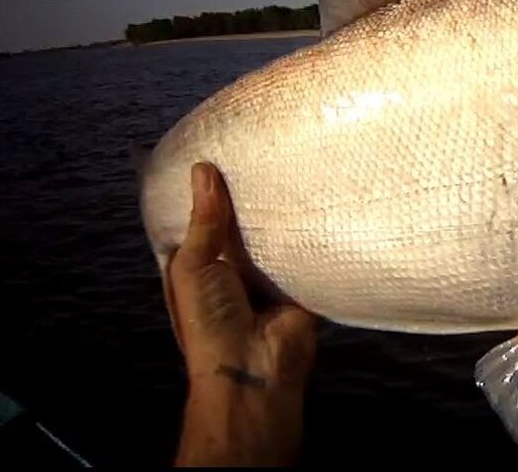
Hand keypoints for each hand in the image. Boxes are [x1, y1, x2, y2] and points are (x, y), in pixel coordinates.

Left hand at [168, 162, 317, 466]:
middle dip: (252, 199)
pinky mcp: (304, 283)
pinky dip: (314, 234)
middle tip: (267, 150)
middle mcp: (236, 268)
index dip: (211, 194)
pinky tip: (323, 200)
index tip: (223, 154)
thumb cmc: (210, 320)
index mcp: (202, 266)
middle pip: (245, 226)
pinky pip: (308, 252)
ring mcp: (271, 276)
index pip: (206, 223)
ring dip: (285, 214)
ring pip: (277, 236)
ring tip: (298, 165)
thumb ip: (205, 220)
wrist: (254, 366)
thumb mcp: (194, 265)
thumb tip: (203, 168)